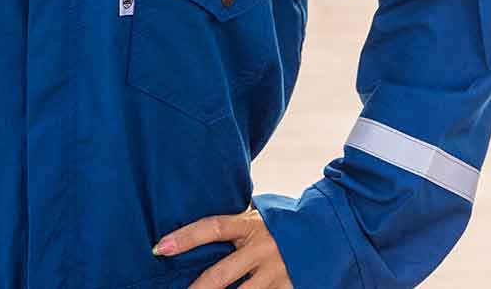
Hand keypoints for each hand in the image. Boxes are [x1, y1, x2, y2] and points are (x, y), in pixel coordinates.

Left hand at [152, 205, 290, 288]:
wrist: (329, 230)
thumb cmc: (283, 223)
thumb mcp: (259, 216)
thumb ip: (235, 225)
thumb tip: (199, 234)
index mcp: (251, 224)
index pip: (212, 228)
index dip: (185, 238)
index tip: (161, 248)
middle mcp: (262, 248)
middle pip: (220, 275)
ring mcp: (277, 272)